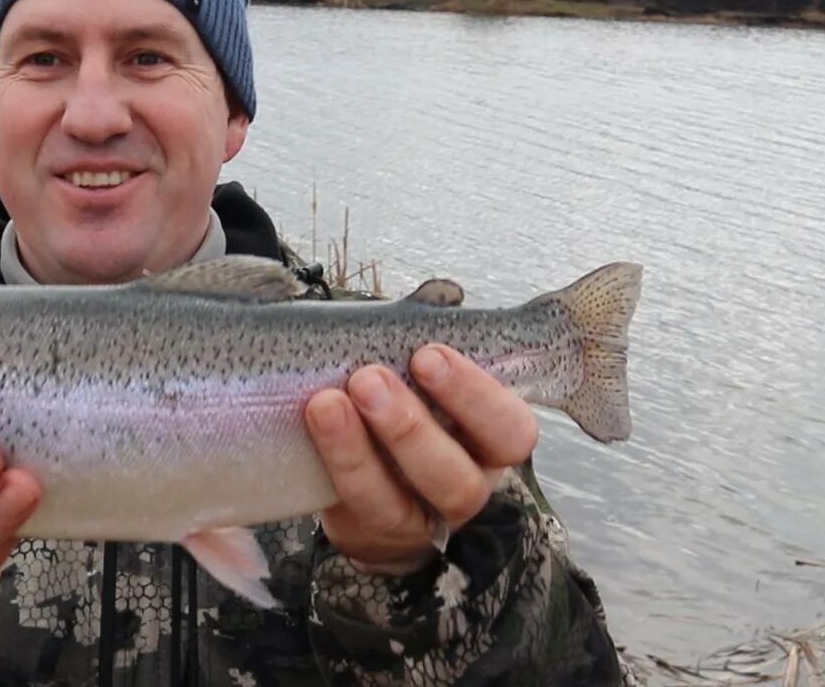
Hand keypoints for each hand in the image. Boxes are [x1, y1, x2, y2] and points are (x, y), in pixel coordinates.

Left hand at [304, 344, 538, 573]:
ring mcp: (421, 516)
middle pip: (458, 477)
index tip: (429, 354)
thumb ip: (429, 336)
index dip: (475, 395)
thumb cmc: (406, 407)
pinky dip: (337, 465)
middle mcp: (467, 484)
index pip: (510, 429)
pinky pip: (359, 509)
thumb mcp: (423, 373)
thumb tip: (444, 292)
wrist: (373, 481)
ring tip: (327, 403)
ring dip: (361, 450)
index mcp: (490, 441)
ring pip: (402, 502)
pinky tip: (314, 427)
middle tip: (369, 379)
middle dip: (411, 427)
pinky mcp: (376, 532)